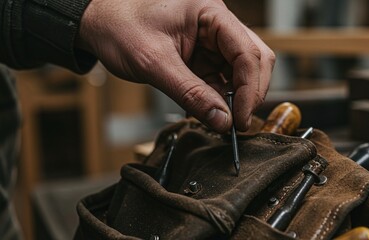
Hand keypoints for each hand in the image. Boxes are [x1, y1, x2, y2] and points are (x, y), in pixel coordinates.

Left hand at [77, 0, 274, 132]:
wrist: (101, 25)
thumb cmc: (121, 29)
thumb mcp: (154, 63)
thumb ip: (191, 93)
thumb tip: (222, 121)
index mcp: (211, 14)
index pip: (247, 52)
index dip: (249, 89)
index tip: (239, 119)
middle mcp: (218, 25)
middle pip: (254, 60)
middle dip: (249, 93)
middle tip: (236, 123)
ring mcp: (212, 42)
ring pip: (242, 72)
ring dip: (236, 98)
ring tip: (222, 120)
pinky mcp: (204, 57)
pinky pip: (222, 80)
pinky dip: (220, 98)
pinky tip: (212, 111)